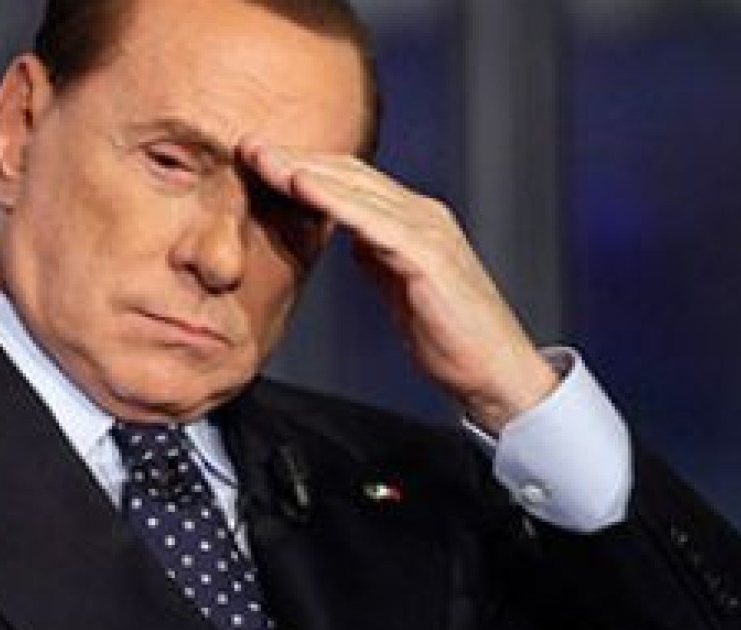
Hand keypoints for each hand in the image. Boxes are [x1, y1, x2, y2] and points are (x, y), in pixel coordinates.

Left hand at [240, 141, 557, 432]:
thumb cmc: (450, 337)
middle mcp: (422, 215)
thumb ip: (377, 257)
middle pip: (347, 174)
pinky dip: (335, 199)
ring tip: (262, 158)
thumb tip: (350, 240)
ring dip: (304, 169)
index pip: (348, 181)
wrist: (495, 373)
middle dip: (294, 157)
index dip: (302, 167)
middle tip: (246, 145)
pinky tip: (302, 186)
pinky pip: (373, 220)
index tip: (258, 161)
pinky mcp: (428, 256)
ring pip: (356, 188)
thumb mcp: (400, 287)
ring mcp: (427, 232)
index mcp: (412, 221)